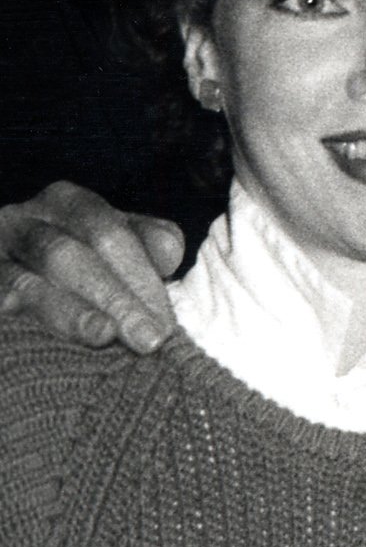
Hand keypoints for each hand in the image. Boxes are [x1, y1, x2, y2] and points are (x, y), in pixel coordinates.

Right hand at [0, 184, 182, 354]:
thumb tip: (168, 252)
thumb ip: (145, 244)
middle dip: (113, 298)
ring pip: (28, 284)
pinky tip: (47, 342)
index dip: (139, 277)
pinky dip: (24, 322)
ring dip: (71, 314)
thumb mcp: (116, 249)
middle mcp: (24, 222)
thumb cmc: (85, 273)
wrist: (23, 281)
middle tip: (149, 339)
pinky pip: (3, 303)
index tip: (165, 325)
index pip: (106, 232)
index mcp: (67, 203)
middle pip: (66, 255)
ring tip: (104, 336)